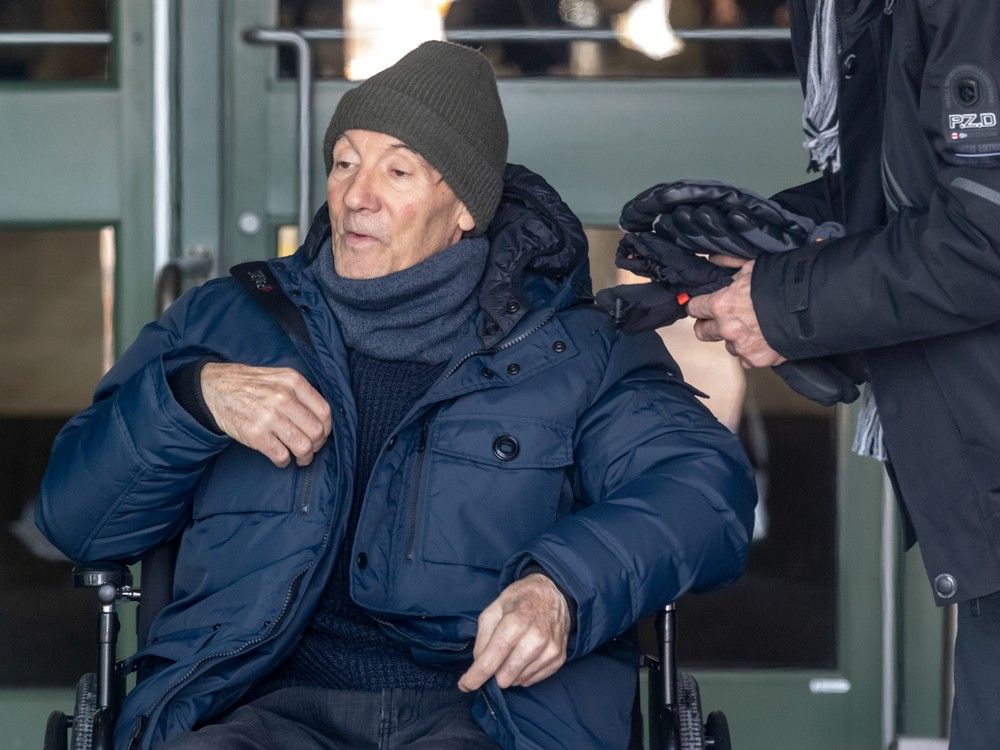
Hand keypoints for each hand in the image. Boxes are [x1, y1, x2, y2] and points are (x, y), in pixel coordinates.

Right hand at [200, 363, 331, 467]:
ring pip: (303, 446)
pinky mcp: (255, 434)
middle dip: (317, 446)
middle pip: (316, 431)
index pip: (324, 412)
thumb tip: (322, 419)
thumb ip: (301, 393)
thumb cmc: (251, 385)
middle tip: (310, 449)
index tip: (321, 435)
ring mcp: (269, 416)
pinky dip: (284, 461)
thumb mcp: (279, 378)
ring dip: (304, 457)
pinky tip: (281, 457)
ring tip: (299, 458)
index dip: (327, 429)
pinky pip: (281, 456)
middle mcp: (283, 397)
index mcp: (293, 382)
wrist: (214, 388)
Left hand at [458, 574, 570, 691]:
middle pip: (504, 677)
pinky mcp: (559, 659)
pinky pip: (532, 680)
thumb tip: (479, 663)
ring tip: (514, 651)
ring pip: (518, 681)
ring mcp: (550, 650)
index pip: (491, 661)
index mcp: (515, 623)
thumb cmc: (520, 600)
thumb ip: (482, 637)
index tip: (464, 685)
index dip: (475, 677)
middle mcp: (535, 639)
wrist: (553, 593)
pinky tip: (525, 655)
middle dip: (495, 671)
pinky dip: (524, 672)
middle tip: (497, 656)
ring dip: (510, 672)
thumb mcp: (493, 609)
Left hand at [686, 261, 785, 368]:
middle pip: (702, 332)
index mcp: (721, 305)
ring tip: (753, 326)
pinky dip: (752, 350)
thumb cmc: (784, 284)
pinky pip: (746, 358)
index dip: (698, 305)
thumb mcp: (753, 267)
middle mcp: (726, 328)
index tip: (701, 306)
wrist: (813, 307)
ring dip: (735, 338)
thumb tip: (713, 259)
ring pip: (727, 345)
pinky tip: (764, 338)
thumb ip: (729, 265)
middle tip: (719, 319)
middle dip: (708, 325)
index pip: (694, 308)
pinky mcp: (756, 360)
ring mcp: (741, 347)